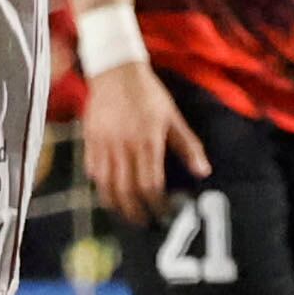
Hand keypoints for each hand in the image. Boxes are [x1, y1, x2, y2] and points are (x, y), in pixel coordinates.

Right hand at [82, 54, 210, 223]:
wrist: (115, 71)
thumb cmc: (148, 94)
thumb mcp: (173, 117)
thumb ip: (188, 146)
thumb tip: (203, 172)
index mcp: (147, 142)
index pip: (150, 184)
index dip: (156, 204)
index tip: (164, 213)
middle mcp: (124, 147)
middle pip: (127, 191)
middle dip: (136, 212)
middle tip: (144, 223)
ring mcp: (104, 145)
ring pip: (107, 186)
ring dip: (117, 205)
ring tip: (126, 214)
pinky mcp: (90, 140)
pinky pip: (92, 171)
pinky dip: (101, 186)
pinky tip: (109, 193)